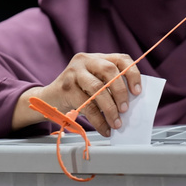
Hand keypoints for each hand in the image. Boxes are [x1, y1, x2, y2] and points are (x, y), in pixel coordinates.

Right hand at [15, 53, 141, 136]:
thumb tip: (131, 103)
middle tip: (125, 110)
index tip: (137, 92)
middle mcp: (85, 60)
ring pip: (98, 89)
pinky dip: (98, 120)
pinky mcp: (66, 87)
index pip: (121, 59)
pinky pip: (87, 105)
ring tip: (116, 123)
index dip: (133, 74)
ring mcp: (74, 72)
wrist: (48, 99)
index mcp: (97, 57)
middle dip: (121, 93)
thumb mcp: (95, 85)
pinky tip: (104, 128)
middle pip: (110, 71)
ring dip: (110, 109)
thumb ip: (110, 87)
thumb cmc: (77, 94)